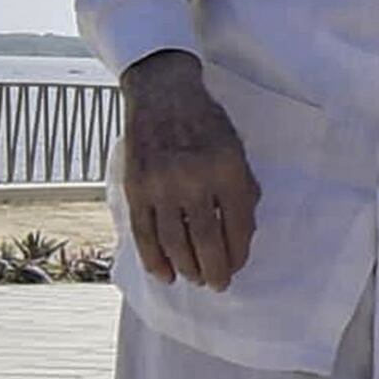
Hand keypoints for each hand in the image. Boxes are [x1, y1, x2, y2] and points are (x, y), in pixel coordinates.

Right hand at [118, 52, 258, 288]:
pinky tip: (164, 274)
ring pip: (174, 242)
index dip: (238, 253)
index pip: (236, 225)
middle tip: (218, 284)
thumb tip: (242, 234)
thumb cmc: (206, 123)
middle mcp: (194, 179)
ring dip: (186, 268)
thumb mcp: (236, 149)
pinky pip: (144, 233)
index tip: (237, 266)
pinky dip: (153, 259)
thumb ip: (243, 188)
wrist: (162, 94)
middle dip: (215, 270)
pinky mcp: (136, 188)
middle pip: (206, 241)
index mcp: (226, 169)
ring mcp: (161, 185)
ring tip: (195, 278)